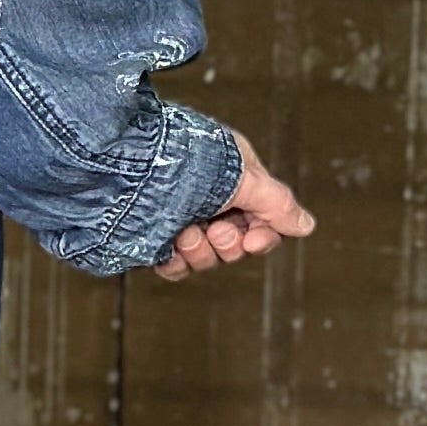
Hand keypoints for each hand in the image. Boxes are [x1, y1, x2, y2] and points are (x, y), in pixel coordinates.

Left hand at [153, 130, 313, 280]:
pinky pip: (175, 266)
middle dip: (228, 243)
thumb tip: (306, 226)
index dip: (262, 235)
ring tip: (183, 234)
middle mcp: (207, 197)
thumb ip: (275, 204)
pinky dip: (175, 264)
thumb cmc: (180, 160)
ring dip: (200, 252)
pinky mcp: (152, 236)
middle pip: (236, 243)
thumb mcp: (239, 177)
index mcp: (232, 175)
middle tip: (213, 230)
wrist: (120, 167)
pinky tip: (168, 250)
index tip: (251, 239)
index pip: (263, 218)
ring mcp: (179, 217)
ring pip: (207, 257)